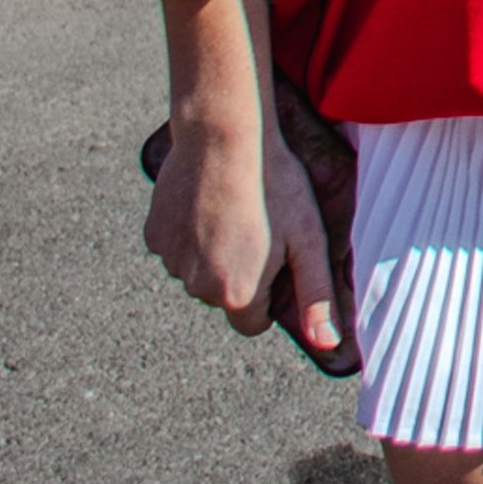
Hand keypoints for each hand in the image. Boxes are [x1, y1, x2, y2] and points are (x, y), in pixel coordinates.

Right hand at [147, 110, 342, 358]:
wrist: (226, 137)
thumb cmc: (276, 187)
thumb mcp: (308, 241)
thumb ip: (316, 297)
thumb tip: (329, 346)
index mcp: (235, 294)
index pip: (253, 322)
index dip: (269, 293)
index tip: (277, 258)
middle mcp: (196, 288)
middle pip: (225, 295)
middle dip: (241, 273)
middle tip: (260, 227)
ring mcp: (170, 261)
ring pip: (198, 271)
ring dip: (215, 252)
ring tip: (236, 209)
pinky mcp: (153, 235)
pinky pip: (176, 246)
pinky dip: (190, 232)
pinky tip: (209, 201)